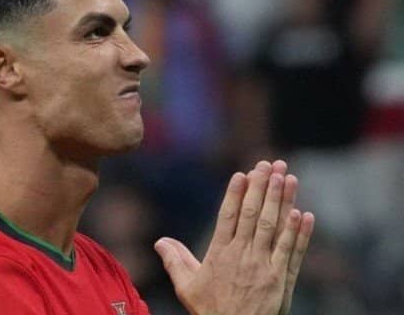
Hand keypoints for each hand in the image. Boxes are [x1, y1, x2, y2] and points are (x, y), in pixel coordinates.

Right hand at [154, 160, 314, 314]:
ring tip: (287, 177)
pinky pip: (291, 251)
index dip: (236, 194)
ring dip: (282, 201)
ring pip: (274, 227)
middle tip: (268, 164)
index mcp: (220, 254)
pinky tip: (304, 213)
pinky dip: (299, 233)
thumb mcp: (187, 287)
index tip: (242, 174)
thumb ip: (175, 261)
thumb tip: (160, 241)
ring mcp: (264, 266)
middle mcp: (243, 256)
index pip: (228, 217)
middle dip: (261, 187)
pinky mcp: (281, 279)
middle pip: (254, 215)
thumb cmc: (211, 311)